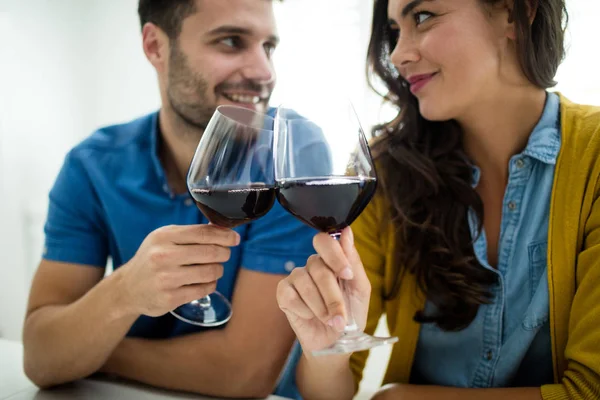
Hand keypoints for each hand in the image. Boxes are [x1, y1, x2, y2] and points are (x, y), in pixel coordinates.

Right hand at [115, 224, 239, 316]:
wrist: (127, 289)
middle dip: (224, 253)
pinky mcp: (170, 298)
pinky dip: (210, 285)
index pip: (203, 233)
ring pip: (210, 272)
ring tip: (214, 269)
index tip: (235, 239)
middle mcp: (163, 256)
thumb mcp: (164, 239)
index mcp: (163, 237)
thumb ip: (191, 234)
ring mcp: (166, 278)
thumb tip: (223, 229)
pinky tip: (205, 282)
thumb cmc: (152, 259)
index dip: (224, 235)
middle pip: (211, 252)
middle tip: (224, 255)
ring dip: (218, 270)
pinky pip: (204, 289)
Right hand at [276, 227, 370, 353]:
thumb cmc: (349, 315)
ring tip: (329, 320)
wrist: (336, 344)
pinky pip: (290, 295)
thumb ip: (353, 261)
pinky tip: (310, 316)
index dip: (335, 255)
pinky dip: (304, 310)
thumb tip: (346, 232)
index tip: (346, 275)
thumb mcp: (359, 290)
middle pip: (318, 267)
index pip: (325, 240)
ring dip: (320, 307)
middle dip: (332, 295)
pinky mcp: (283, 293)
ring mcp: (296, 277)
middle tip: (340, 315)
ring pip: (304, 282)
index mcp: (332, 259)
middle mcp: (313, 265)